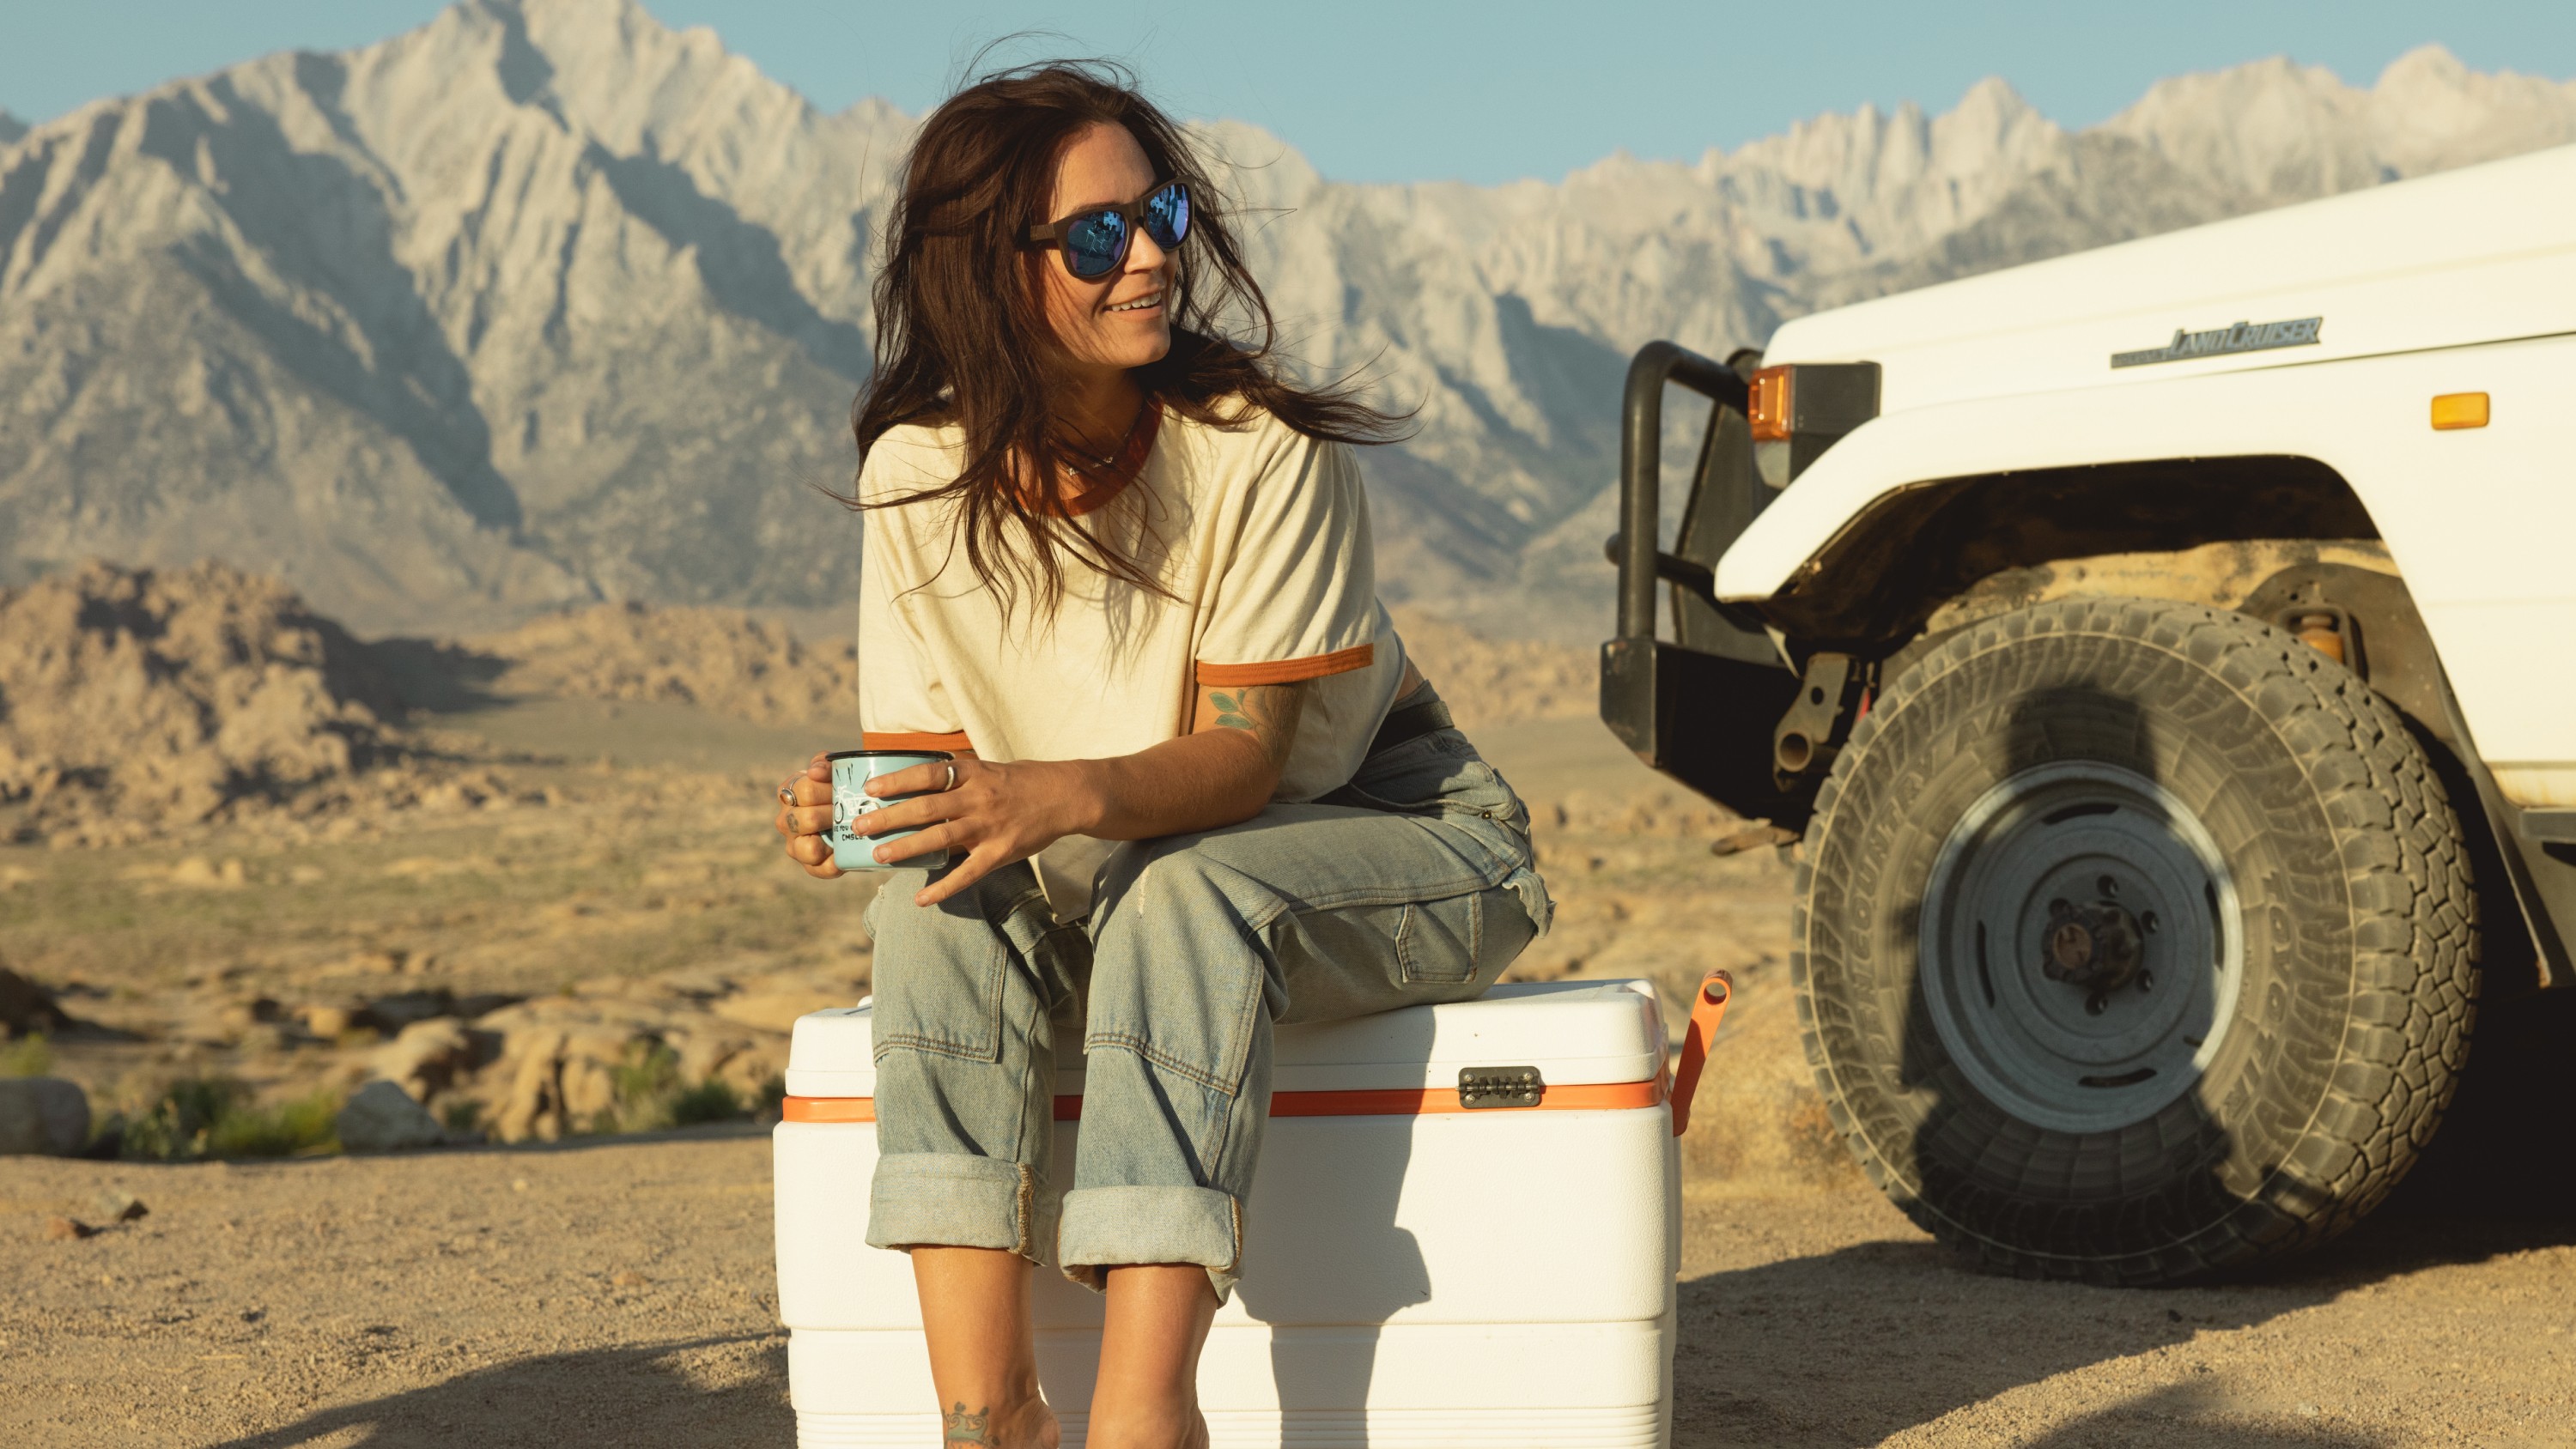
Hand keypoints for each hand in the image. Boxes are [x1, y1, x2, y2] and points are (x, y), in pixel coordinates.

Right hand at [773, 753, 842, 879]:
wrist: (854, 813)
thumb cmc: (838, 788)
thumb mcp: (833, 770)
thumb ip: (825, 763)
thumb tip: (816, 771)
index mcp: (788, 794)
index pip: (804, 791)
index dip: (828, 790)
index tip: (843, 789)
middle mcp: (786, 821)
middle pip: (808, 819)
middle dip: (834, 813)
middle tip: (851, 809)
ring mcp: (795, 846)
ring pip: (808, 849)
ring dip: (833, 838)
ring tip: (849, 829)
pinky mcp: (810, 866)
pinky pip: (821, 869)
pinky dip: (836, 864)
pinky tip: (847, 854)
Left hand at [857, 756, 1096, 906]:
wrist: (1064, 795)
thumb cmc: (1021, 781)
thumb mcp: (987, 769)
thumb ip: (956, 777)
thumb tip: (916, 783)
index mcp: (972, 774)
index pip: (927, 774)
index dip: (897, 781)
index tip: (870, 789)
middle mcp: (977, 799)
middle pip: (925, 807)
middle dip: (889, 816)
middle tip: (860, 825)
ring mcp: (988, 827)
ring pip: (940, 838)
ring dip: (907, 847)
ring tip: (880, 855)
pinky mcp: (1000, 852)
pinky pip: (967, 873)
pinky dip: (944, 889)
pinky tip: (922, 900)